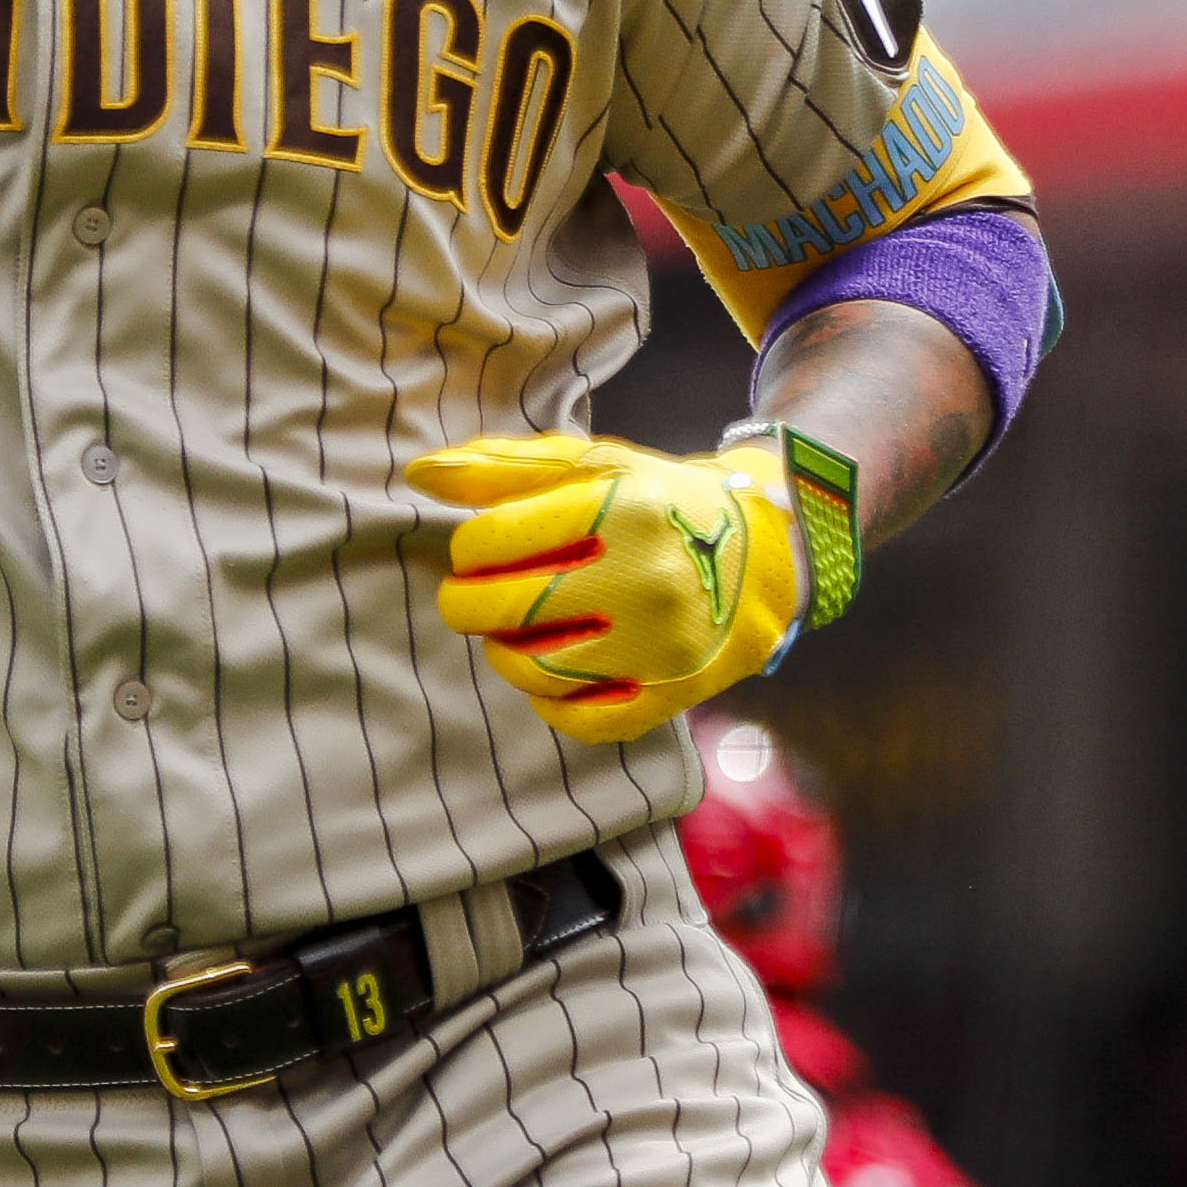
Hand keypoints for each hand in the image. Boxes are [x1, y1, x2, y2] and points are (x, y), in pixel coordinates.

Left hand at [408, 433, 801, 745]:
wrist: (766, 553)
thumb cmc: (659, 502)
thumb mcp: (590, 464)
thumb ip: (502, 466)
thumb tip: (419, 474)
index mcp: (619, 511)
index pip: (491, 541)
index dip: (468, 547)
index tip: (479, 549)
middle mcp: (645, 579)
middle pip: (505, 610)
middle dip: (466, 604)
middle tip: (471, 597)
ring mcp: (663, 645)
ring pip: (536, 671)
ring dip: (502, 654)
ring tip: (509, 632)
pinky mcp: (675, 694)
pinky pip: (587, 722)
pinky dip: (551, 705)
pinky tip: (548, 677)